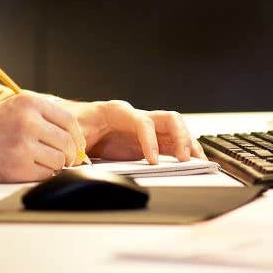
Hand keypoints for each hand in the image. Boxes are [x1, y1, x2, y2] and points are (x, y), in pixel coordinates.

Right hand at [0, 90, 87, 182]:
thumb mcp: (14, 108)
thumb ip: (42, 116)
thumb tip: (75, 136)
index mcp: (29, 102)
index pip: (69, 121)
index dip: (78, 137)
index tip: (78, 146)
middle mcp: (28, 120)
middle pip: (68, 142)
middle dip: (71, 154)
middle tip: (67, 160)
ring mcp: (23, 144)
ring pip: (59, 160)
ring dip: (57, 166)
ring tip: (43, 163)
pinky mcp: (17, 167)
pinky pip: (46, 174)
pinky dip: (44, 175)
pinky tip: (32, 170)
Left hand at [62, 100, 205, 163]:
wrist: (75, 121)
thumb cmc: (77, 123)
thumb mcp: (74, 132)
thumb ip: (78, 145)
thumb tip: (79, 161)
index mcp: (118, 111)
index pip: (142, 122)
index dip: (150, 140)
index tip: (152, 160)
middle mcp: (137, 116)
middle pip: (167, 118)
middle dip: (179, 136)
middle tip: (184, 158)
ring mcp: (146, 127)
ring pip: (175, 128)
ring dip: (188, 142)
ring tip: (198, 161)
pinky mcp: (150, 139)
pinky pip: (173, 141)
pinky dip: (186, 149)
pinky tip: (195, 161)